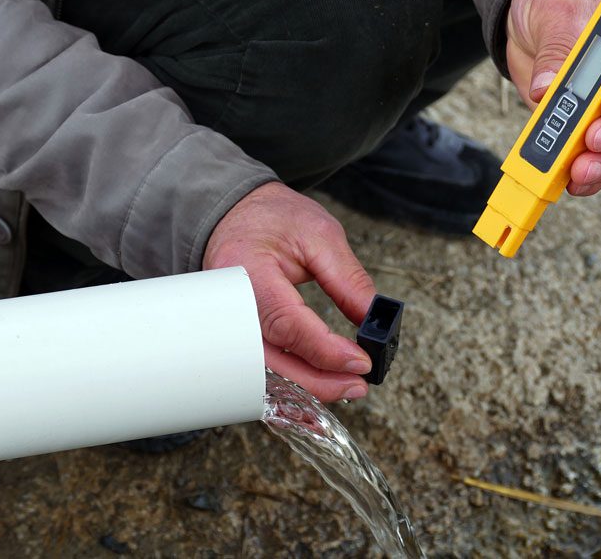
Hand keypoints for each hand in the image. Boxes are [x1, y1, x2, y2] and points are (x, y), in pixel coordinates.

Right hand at [203, 181, 376, 401]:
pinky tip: (317, 385)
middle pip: (269, 360)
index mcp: (248, 270)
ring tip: (345, 386)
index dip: (325, 349)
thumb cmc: (272, 218)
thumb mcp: (320, 235)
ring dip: (305, 388)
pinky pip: (259, 369)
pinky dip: (289, 383)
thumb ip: (348, 280)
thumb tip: (374, 320)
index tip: (360, 361)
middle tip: (357, 384)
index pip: (286, 322)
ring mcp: (226, 323)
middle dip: (317, 382)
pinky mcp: (234, 335)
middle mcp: (228, 304)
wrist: (235, 213)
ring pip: (263, 374)